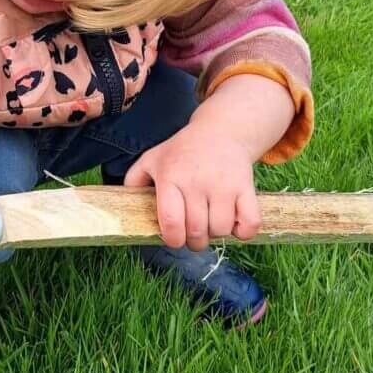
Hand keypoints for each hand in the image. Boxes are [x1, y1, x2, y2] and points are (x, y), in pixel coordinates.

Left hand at [123, 127, 261, 249]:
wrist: (220, 131)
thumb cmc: (181, 152)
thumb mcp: (152, 159)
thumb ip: (133, 180)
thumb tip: (122, 206)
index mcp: (171, 177)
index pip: (170, 220)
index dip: (172, 239)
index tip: (174, 238)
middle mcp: (197, 182)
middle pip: (196, 231)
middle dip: (193, 241)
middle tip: (192, 232)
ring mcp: (223, 185)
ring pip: (221, 230)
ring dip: (215, 234)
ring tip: (210, 223)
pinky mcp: (246, 187)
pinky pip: (250, 222)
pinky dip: (244, 232)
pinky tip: (235, 223)